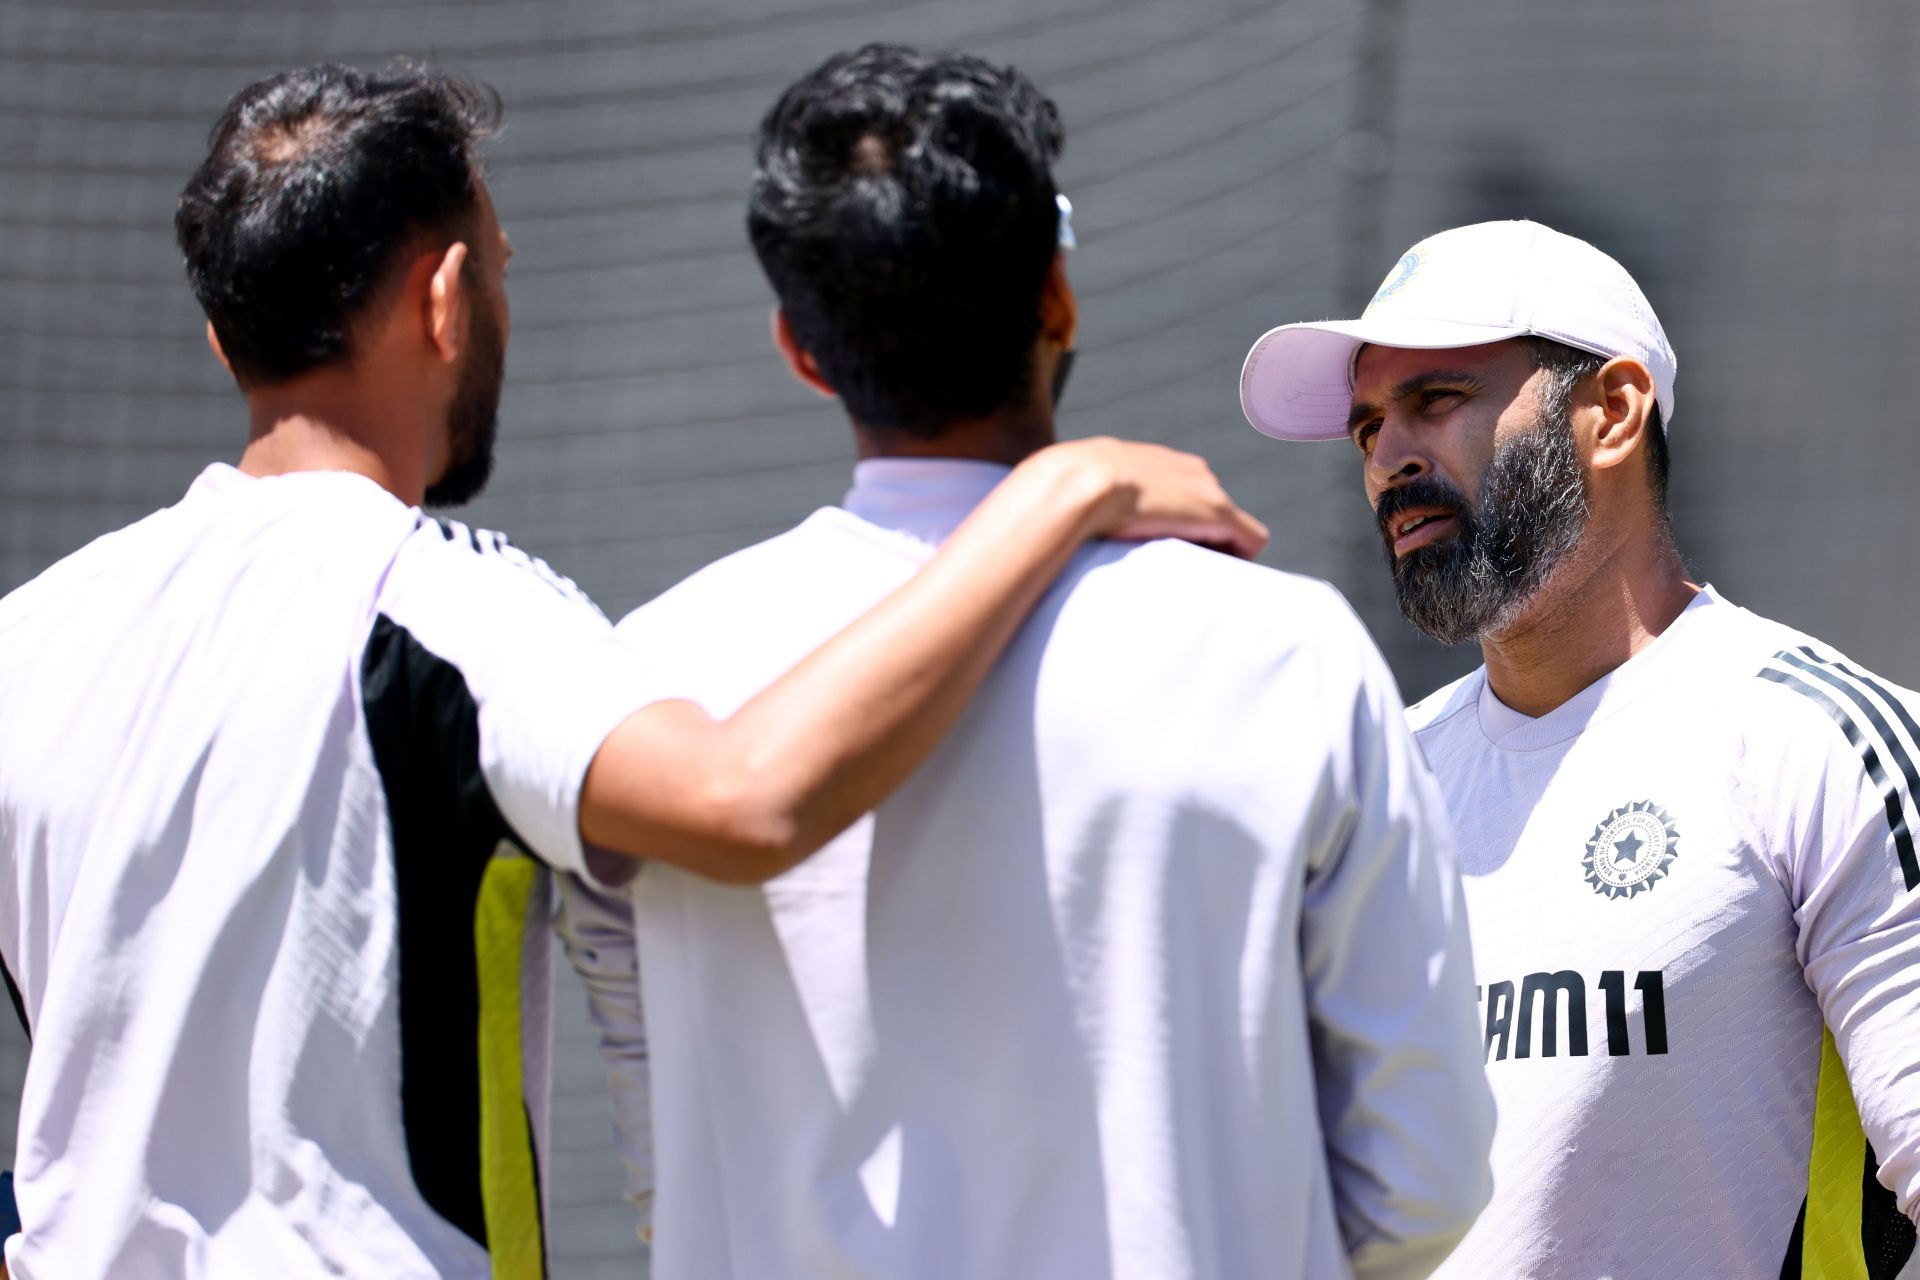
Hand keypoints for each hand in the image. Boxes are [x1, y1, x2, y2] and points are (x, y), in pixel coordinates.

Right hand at [1024, 437, 1268, 558]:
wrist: (1071, 484)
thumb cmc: (1053, 495)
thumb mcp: (1059, 494)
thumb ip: (1061, 506)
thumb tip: (1025, 530)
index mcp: (1150, 461)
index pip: (1179, 491)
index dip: (1174, 523)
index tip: (1160, 552)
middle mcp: (1186, 469)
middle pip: (1210, 506)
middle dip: (1201, 537)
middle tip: (1179, 573)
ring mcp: (1205, 490)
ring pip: (1231, 525)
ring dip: (1219, 550)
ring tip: (1199, 581)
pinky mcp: (1217, 513)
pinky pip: (1250, 539)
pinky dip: (1243, 559)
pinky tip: (1225, 581)